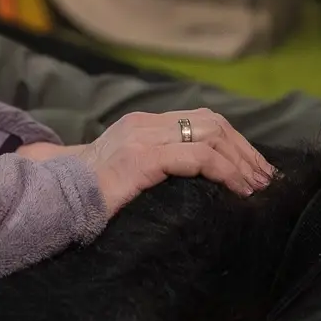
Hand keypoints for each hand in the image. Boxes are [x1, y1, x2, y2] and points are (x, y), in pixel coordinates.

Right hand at [18, 109, 274, 216]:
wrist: (55, 201)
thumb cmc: (88, 196)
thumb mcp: (126, 173)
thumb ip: (155, 166)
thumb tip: (196, 181)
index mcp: (142, 123)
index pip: (201, 118)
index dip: (234, 140)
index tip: (254, 169)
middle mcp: (145, 123)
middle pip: (213, 122)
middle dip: (245, 149)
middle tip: (265, 180)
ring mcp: (143, 138)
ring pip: (211, 135)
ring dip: (242, 161)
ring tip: (257, 188)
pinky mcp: (143, 159)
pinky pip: (199, 157)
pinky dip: (226, 172)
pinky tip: (238, 190)